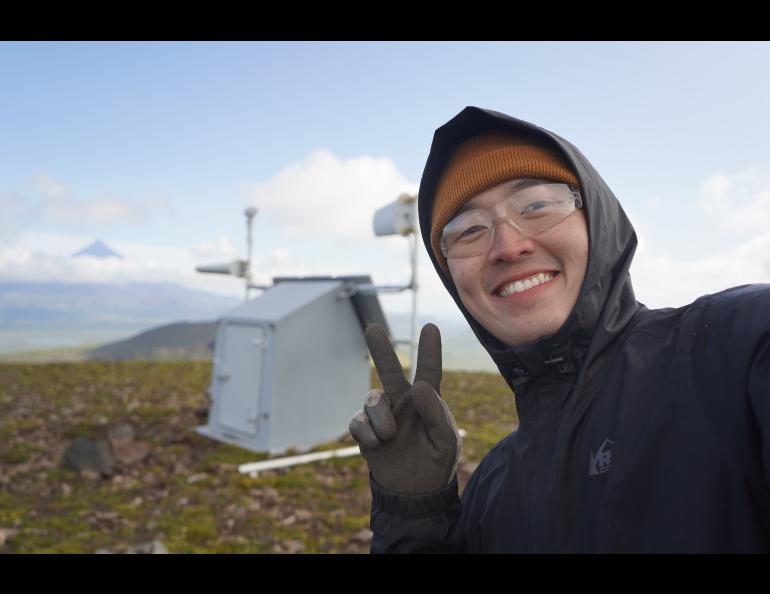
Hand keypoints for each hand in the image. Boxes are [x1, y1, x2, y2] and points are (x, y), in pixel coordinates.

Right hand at [349, 323, 460, 495]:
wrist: (414, 492)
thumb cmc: (436, 462)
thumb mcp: (446, 440)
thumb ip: (436, 413)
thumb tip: (419, 386)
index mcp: (427, 400)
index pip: (429, 371)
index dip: (429, 350)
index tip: (430, 327)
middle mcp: (402, 402)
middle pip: (389, 370)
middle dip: (380, 349)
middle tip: (372, 327)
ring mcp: (382, 415)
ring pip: (372, 399)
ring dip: (379, 417)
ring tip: (389, 436)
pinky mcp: (365, 431)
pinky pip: (356, 421)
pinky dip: (365, 432)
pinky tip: (376, 445)